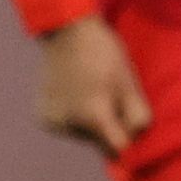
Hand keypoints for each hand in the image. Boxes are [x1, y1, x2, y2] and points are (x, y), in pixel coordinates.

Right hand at [35, 16, 151, 154]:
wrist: (67, 30)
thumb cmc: (104, 54)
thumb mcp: (129, 83)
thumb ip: (137, 118)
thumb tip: (135, 141)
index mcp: (93, 116)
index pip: (118, 150)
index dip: (127, 138)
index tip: (127, 121)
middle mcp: (69, 124)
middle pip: (99, 143)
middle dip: (107, 128)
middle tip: (108, 96)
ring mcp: (53, 121)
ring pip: (82, 136)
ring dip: (89, 123)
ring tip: (90, 92)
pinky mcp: (43, 117)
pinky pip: (66, 127)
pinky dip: (72, 117)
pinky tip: (73, 94)